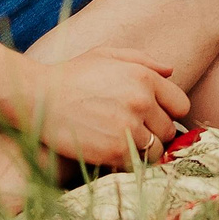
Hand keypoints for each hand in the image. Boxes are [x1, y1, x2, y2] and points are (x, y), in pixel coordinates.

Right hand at [30, 47, 188, 165]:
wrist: (38, 97)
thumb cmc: (71, 75)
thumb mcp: (106, 55)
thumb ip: (142, 60)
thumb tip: (170, 71)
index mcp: (144, 77)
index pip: (180, 105)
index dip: (168, 114)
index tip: (153, 119)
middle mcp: (142, 100)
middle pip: (169, 130)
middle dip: (154, 134)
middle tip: (133, 134)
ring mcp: (129, 125)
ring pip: (155, 150)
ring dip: (142, 152)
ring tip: (122, 145)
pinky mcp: (114, 149)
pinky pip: (136, 164)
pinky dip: (127, 163)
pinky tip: (111, 154)